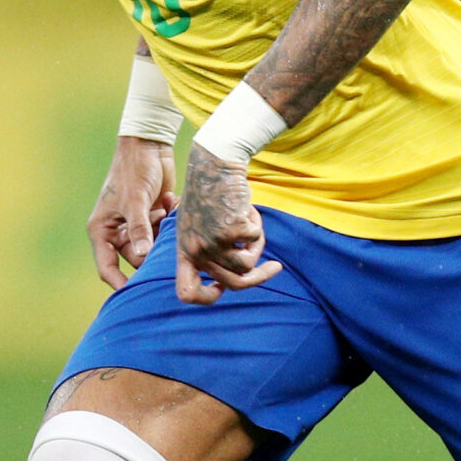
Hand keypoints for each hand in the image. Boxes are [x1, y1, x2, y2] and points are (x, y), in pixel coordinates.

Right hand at [89, 135, 178, 288]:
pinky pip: (161, 232)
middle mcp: (116, 231)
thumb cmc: (134, 169)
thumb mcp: (135, 200)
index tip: (136, 298)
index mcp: (102, 230)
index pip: (107, 268)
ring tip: (164, 211)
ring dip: (161, 234)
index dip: (120, 285)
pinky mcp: (152, 217)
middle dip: (152, 254)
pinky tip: (169, 201)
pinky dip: (167, 221)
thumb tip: (143, 256)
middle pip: (136, 259)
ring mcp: (135, 225)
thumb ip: (139, 229)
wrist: (149, 144)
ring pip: (152, 247)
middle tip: (167, 247)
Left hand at [175, 146, 282, 305]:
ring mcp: (212, 242)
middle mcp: (195, 251)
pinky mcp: (230, 230)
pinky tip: (247, 208)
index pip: (186, 292)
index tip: (223, 288)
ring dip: (258, 245)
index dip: (207, 297)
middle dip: (259, 276)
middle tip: (276, 267)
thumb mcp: (201, 225)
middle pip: (233, 283)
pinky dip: (257, 226)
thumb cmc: (212, 193)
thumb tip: (235, 277)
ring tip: (252, 223)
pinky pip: (255, 241)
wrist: (214, 164)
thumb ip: (212, 249)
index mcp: (184, 251)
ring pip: (248, 264)